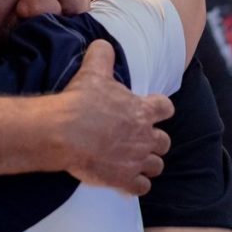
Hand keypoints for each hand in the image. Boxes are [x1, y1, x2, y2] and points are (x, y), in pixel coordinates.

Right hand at [56, 40, 173, 195]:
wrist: (65, 132)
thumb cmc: (81, 102)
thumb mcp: (93, 71)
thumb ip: (102, 56)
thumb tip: (103, 44)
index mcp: (142, 110)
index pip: (166, 109)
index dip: (160, 110)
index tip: (151, 112)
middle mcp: (145, 136)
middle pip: (164, 142)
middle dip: (154, 141)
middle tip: (137, 140)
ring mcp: (136, 160)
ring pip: (156, 166)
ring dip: (147, 164)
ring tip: (133, 162)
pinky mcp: (124, 179)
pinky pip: (141, 188)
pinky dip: (135, 185)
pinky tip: (125, 181)